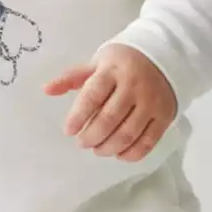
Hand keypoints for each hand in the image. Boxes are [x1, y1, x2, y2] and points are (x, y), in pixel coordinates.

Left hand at [43, 44, 176, 160]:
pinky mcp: (164, 116)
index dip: (78, 116)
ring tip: (98, 149)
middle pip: (109, 119)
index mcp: (112, 71)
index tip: (68, 130)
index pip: (93, 96)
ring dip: (108, 147)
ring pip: (128, 133)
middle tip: (82, 142)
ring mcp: (151, 102)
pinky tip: (119, 154)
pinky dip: (131, 153)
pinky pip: (148, 141)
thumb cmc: (123, 62)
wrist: (164, 56)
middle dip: (91, 136)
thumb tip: (47, 90)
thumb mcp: (96, 63)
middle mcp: (133, 86)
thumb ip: (71, 77)